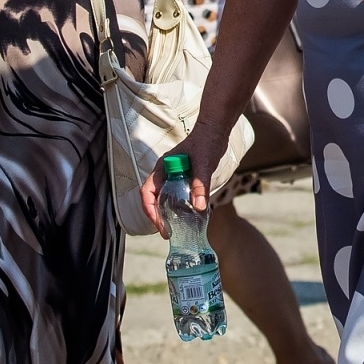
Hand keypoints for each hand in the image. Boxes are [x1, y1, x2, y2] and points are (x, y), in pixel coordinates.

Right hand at [138, 116, 233, 233]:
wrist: (216, 130)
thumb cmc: (206, 141)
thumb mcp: (203, 164)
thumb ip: (200, 185)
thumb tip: (199, 208)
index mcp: (162, 168)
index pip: (147, 191)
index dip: (150, 209)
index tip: (159, 223)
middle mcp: (165, 173)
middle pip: (153, 198)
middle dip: (157, 216)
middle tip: (167, 232)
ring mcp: (174, 176)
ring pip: (164, 199)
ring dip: (167, 214)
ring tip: (176, 228)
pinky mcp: (184, 179)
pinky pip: (177, 197)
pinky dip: (180, 208)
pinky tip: (190, 216)